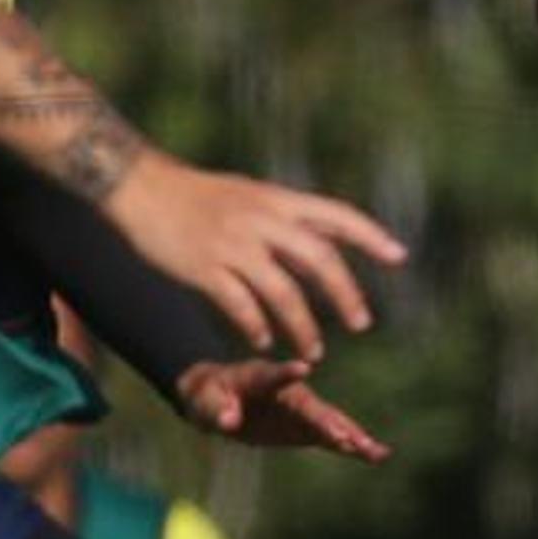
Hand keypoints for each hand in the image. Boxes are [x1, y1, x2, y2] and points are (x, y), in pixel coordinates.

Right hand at [101, 156, 407, 367]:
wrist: (138, 185)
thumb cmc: (197, 195)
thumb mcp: (250, 195)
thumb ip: (288, 219)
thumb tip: (330, 238)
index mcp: (277, 200)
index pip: (337, 215)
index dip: (371, 235)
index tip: (399, 257)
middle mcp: (261, 220)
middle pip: (319, 259)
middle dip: (345, 294)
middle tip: (361, 324)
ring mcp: (232, 243)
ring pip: (283, 291)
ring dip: (303, 326)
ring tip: (315, 352)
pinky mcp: (203, 266)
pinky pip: (239, 305)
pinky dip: (256, 327)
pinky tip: (263, 343)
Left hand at [174, 356, 391, 461]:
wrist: (220, 398)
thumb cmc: (208, 395)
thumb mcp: (204, 400)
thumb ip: (217, 408)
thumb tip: (229, 421)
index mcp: (261, 377)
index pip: (274, 375)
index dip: (286, 373)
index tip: (304, 368)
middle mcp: (290, 391)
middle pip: (313, 406)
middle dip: (329, 421)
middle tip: (347, 436)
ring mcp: (302, 409)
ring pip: (331, 422)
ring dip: (352, 436)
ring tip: (375, 451)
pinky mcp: (308, 427)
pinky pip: (333, 437)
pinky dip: (353, 446)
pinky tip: (377, 456)